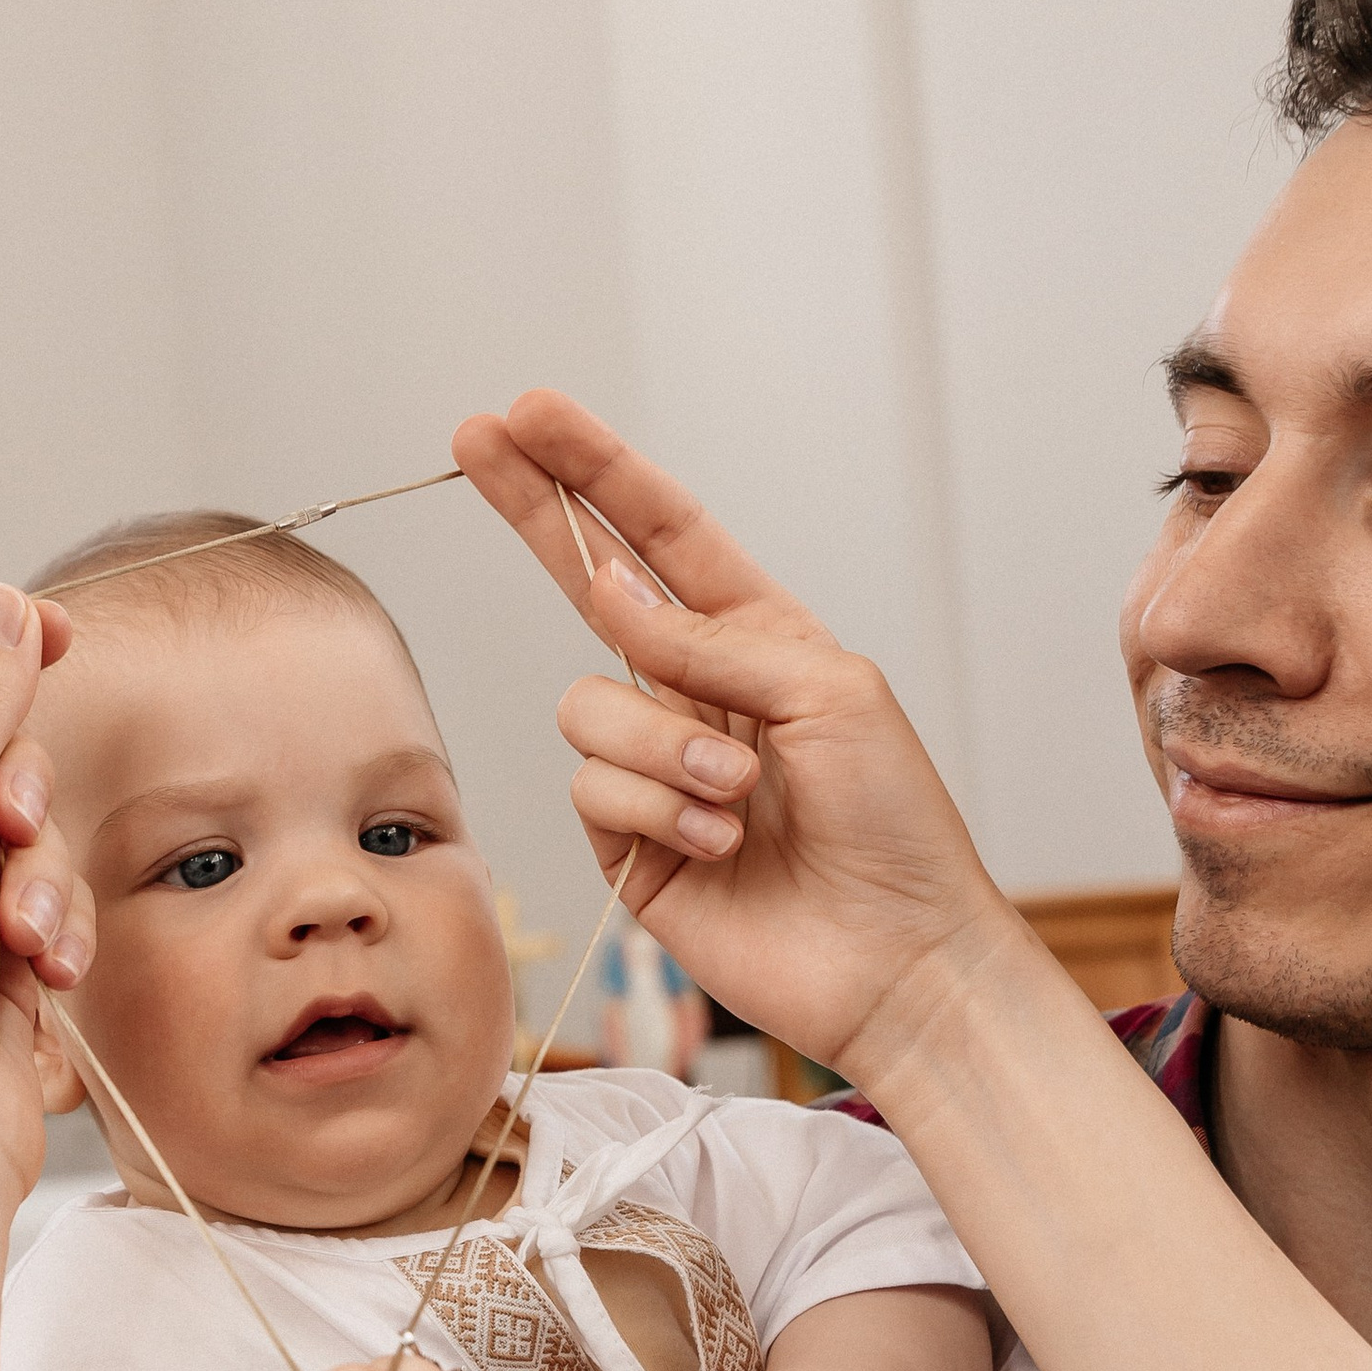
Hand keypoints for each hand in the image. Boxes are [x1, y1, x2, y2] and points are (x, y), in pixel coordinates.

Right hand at [450, 389, 1025, 1075]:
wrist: (896, 957)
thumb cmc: (893, 823)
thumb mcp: (829, 691)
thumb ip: (713, 638)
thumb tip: (611, 591)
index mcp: (756, 638)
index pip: (662, 534)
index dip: (596, 469)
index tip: (530, 413)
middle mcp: (695, 693)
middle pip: (588, 583)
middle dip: (535, 509)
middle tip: (475, 439)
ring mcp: (654, 767)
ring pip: (588, 705)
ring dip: (663, 747)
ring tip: (741, 796)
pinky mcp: (627, 842)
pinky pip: (592, 788)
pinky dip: (655, 809)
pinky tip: (718, 841)